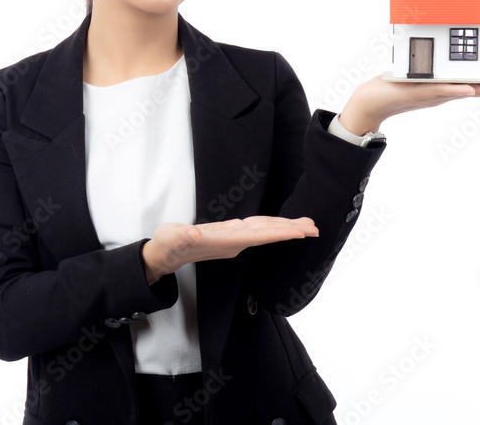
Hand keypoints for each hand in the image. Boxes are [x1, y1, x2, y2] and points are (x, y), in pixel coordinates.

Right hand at [141, 216, 318, 284]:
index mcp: (225, 241)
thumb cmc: (168, 245)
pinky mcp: (230, 235)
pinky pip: (257, 229)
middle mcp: (234, 242)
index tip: (300, 232)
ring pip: (264, 231)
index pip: (259, 236)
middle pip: (268, 234)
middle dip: (291, 230)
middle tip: (315, 228)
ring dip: (285, 227)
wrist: (165, 255)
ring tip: (306, 226)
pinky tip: (281, 224)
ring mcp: (233, 240)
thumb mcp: (172, 237)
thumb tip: (195, 234)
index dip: (280, 232)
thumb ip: (183, 235)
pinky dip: (272, 225)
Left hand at [338, 75, 479, 134]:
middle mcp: (443, 91)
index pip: (475, 83)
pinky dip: (454, 89)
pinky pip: (440, 90)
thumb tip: (440, 48)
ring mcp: (433, 93)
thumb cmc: (395, 87)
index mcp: (445, 85)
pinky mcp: (419, 92)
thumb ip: (431, 66)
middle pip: (476, 89)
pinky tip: (467, 88)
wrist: (372, 100)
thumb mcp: (417, 73)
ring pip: (462, 90)